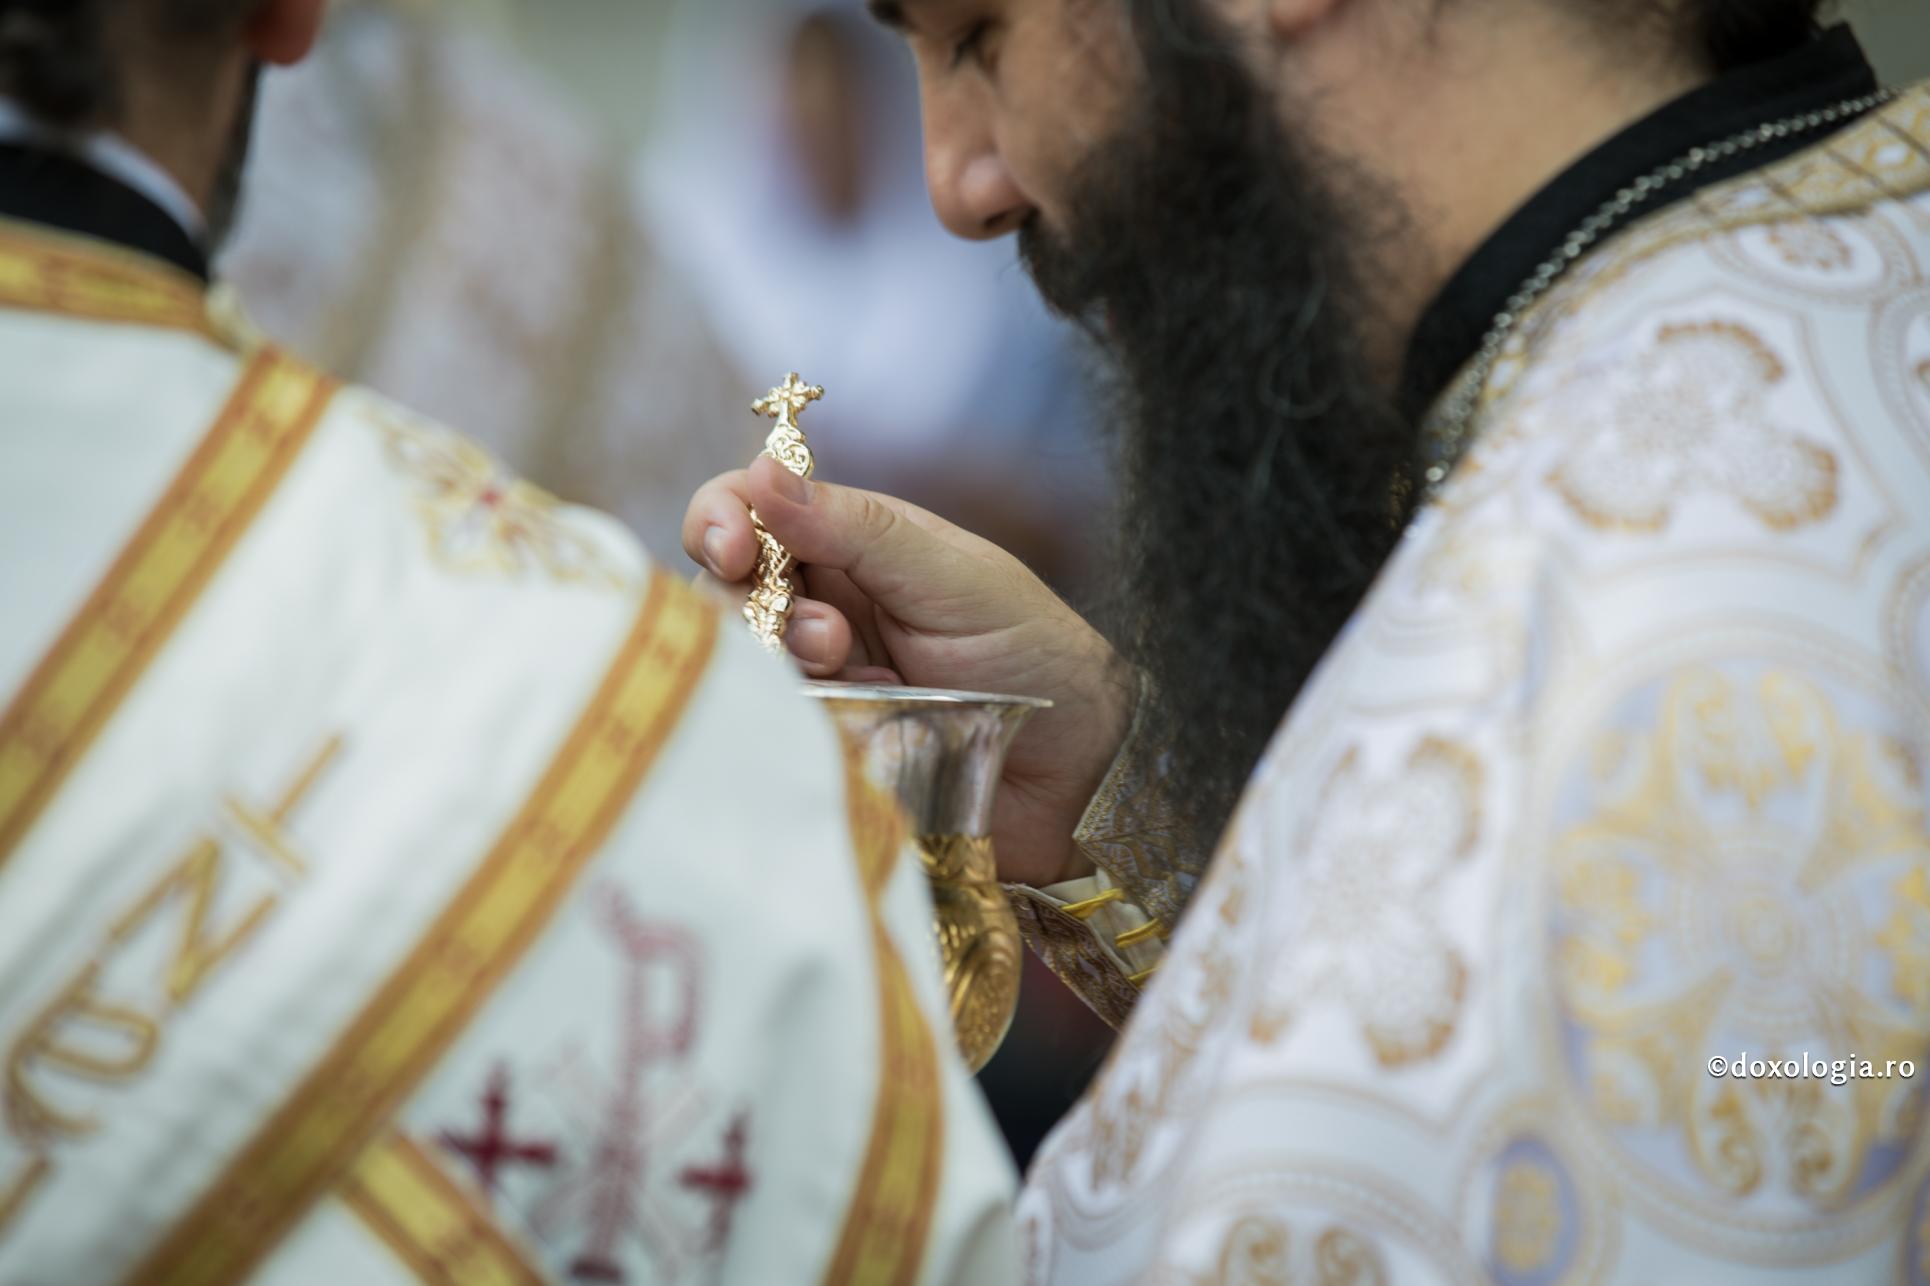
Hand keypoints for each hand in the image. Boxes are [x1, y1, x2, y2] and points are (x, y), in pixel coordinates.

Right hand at [684, 456, 1131, 886]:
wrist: (1077, 761)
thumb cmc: (1030, 650)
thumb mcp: (952, 576)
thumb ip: (856, 529)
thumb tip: (763, 472)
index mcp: (846, 544)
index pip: (747, 512)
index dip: (720, 521)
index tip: (730, 548)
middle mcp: (817, 605)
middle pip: (722, 591)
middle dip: (750, 605)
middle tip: (824, 635)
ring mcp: (813, 680)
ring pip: (739, 663)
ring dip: (783, 663)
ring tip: (854, 670)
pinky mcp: (819, 746)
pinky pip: (771, 732)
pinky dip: (802, 725)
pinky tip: (865, 727)